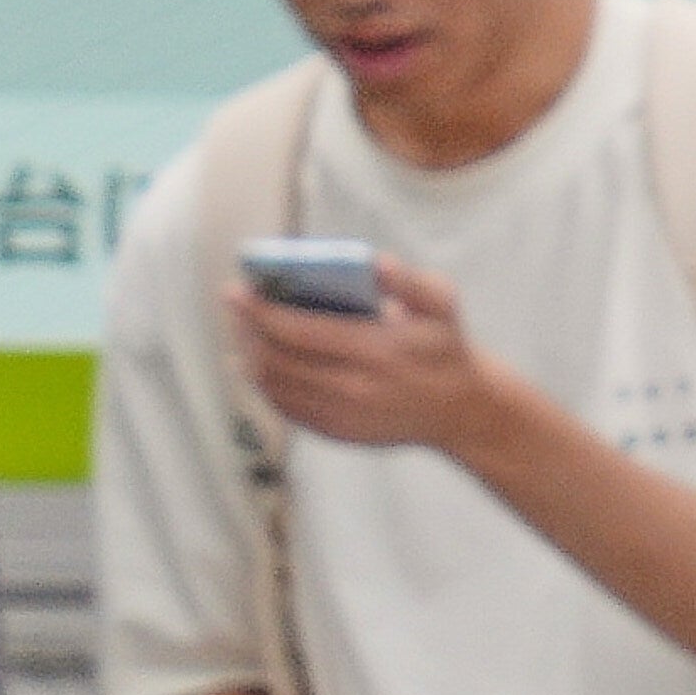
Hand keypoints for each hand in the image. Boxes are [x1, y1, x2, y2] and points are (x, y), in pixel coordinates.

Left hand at [229, 256, 507, 464]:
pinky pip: (284, 405)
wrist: (459, 410)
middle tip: (236, 305)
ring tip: (243, 329)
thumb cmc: (445, 347)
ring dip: (249, 354)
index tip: (236, 290)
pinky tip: (256, 362)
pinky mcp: (334, 431)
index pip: (298, 331)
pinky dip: (263, 382)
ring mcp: (341, 414)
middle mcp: (353, 387)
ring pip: (273, 384)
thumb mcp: (442, 304)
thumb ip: (408, 281)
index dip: (260, 311)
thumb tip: (375, 263)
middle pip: (276, 358)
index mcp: (376, 351)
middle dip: (247, 329)